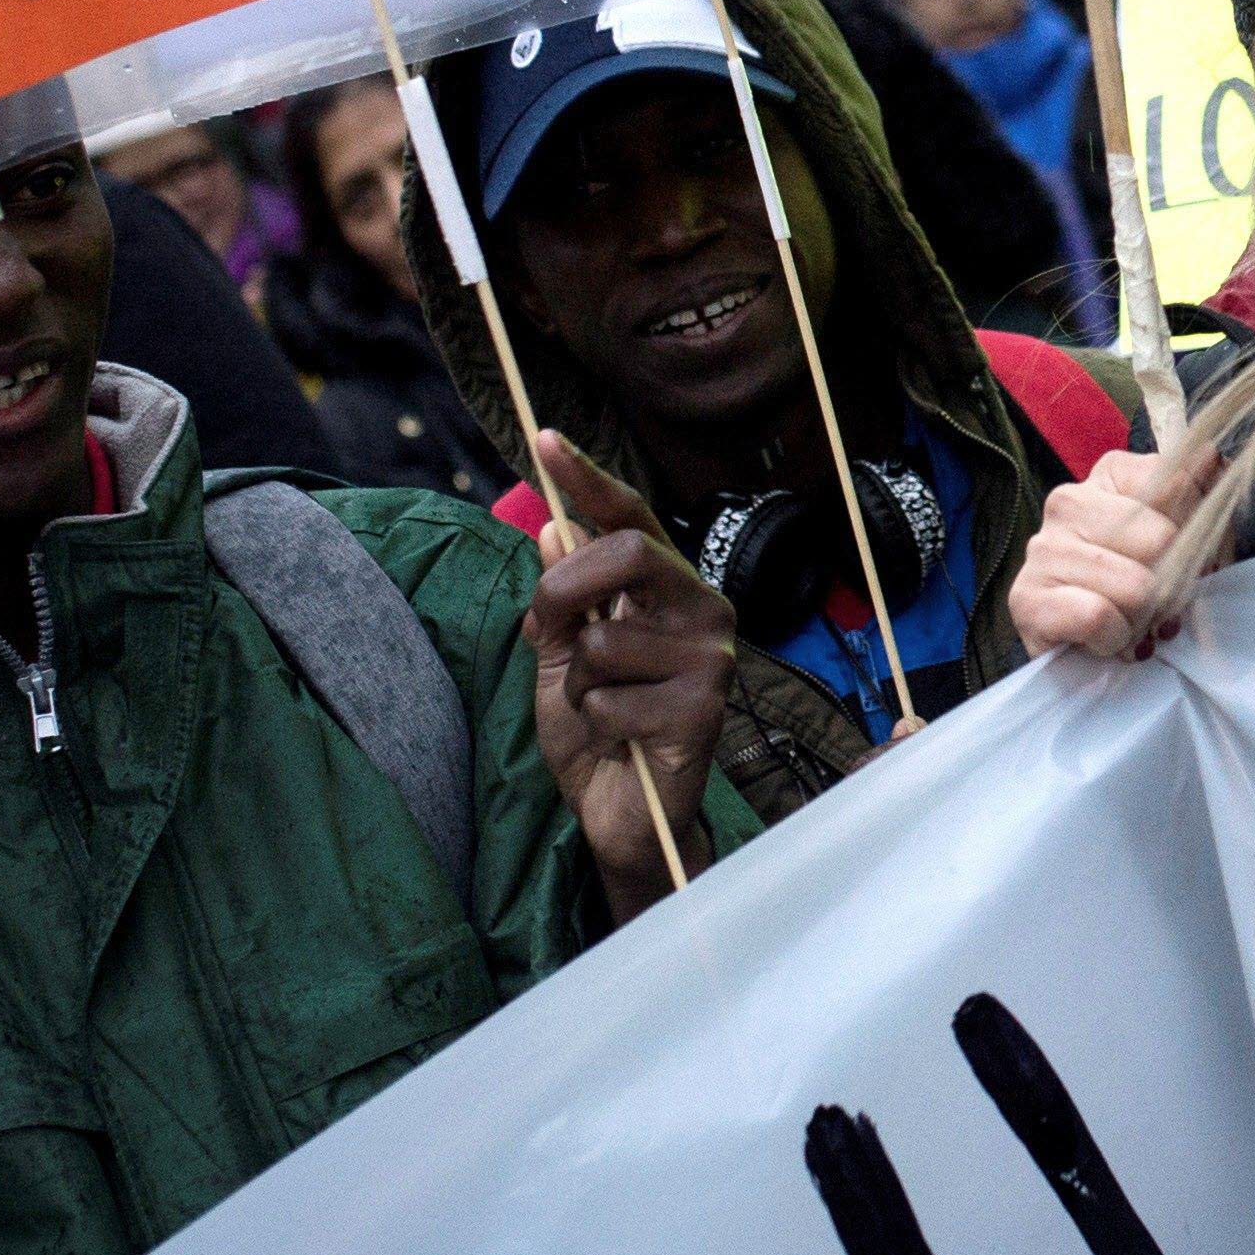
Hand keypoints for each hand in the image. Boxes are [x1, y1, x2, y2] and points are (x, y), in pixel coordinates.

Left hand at [523, 435, 731, 916]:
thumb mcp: (560, 657)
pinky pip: (610, 695)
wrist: (622, 815)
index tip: (545, 439)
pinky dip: (594, 721)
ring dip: (575, 682)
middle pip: (628, 554)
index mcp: (669, 590)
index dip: (589, 479)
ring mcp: (710, 657)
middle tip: (546, 625)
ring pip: (605, 638)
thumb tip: (553, 528)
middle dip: (566, 587)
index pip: (631, 519)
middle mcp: (702, 610)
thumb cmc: (599, 730)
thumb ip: (560, 601)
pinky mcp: (704, 707)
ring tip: (600, 709)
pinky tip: (622, 738)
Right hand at [1009, 447, 1211, 661]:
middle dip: (1174, 587)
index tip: (1198, 564)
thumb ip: (1202, 504)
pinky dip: (1115, 639)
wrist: (1083, 656)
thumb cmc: (1139, 592)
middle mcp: (1070, 501)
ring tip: (1130, 624)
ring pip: (1135, 586)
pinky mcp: (1027, 598)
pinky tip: (1106, 640)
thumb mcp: (1185, 544)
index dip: (1203, 535)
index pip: (1178, 485)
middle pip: (1162, 540)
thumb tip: (1211, 456)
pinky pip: (1098, 616)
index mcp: (1111, 476)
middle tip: (1161, 607)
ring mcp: (1044, 548)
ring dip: (1144, 620)